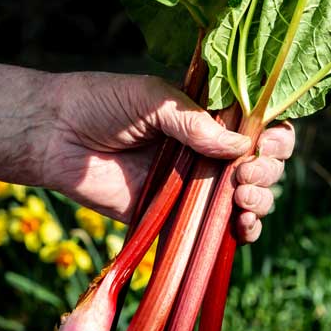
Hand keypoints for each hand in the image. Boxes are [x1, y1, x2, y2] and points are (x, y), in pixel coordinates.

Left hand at [43, 72, 294, 242]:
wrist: (56, 136)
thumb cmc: (102, 104)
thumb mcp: (153, 99)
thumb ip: (195, 122)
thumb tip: (241, 146)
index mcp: (209, 116)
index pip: (260, 126)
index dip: (274, 136)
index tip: (264, 143)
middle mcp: (210, 150)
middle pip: (263, 164)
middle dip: (267, 169)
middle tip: (245, 172)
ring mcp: (197, 184)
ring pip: (251, 197)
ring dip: (260, 200)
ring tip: (242, 196)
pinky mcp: (178, 215)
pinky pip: (221, 229)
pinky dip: (242, 231)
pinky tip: (242, 227)